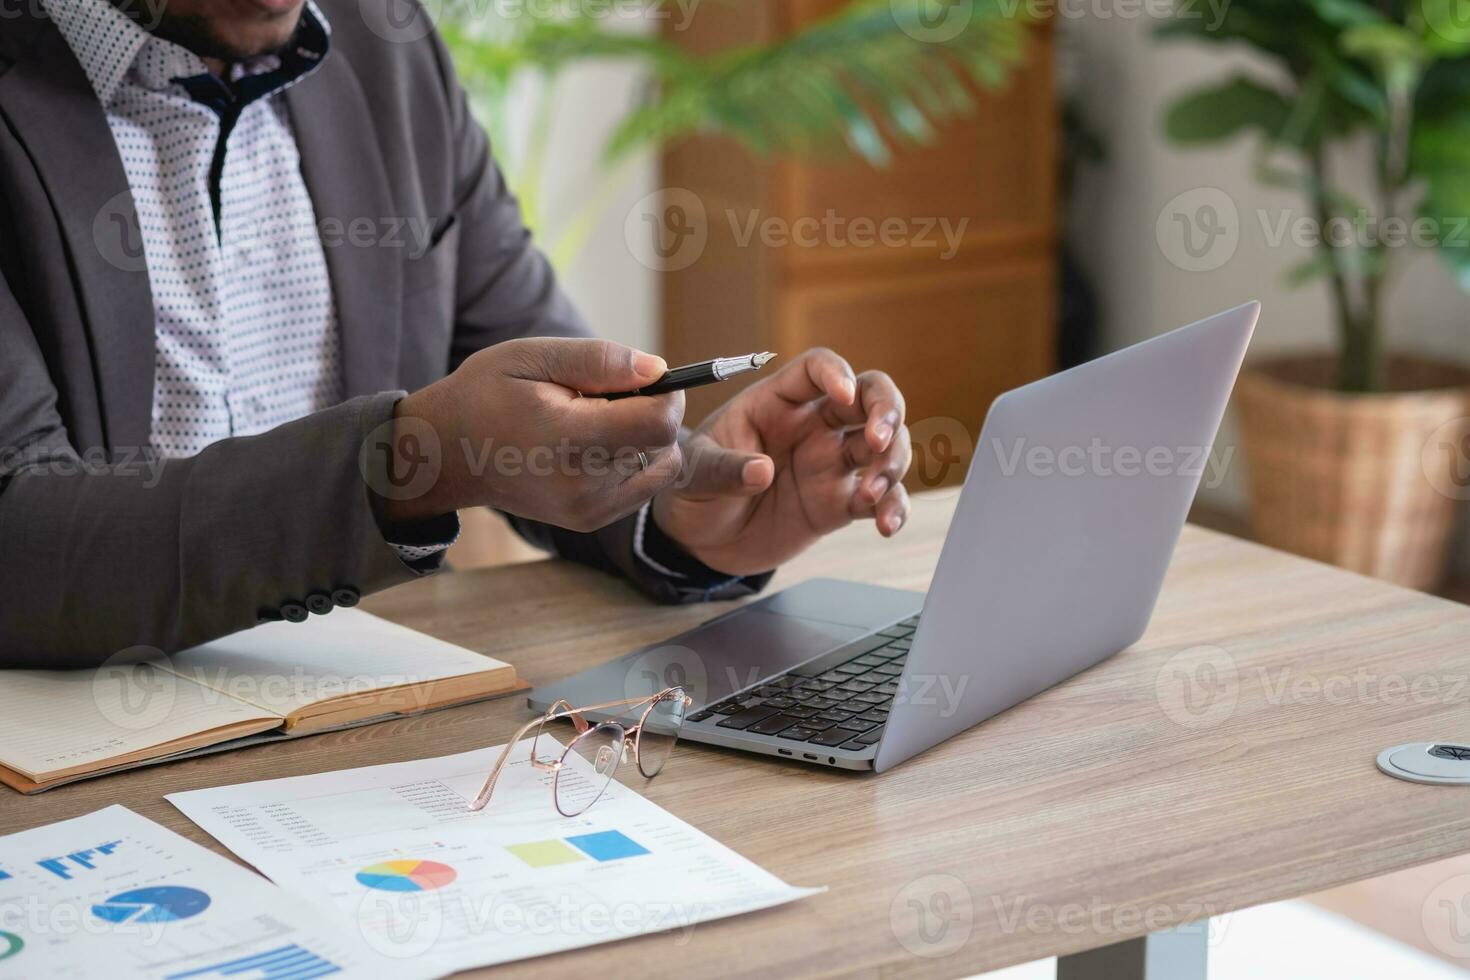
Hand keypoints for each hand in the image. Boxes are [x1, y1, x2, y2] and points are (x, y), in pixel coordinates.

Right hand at [385, 338, 684, 531]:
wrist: (449, 454)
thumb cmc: (487, 394)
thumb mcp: (532, 357)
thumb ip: (598, 361)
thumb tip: (658, 369)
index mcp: (568, 440)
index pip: (659, 424)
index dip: (664, 394)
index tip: (639, 379)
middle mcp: (584, 485)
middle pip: (664, 443)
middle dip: (649, 412)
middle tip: (602, 399)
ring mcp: (589, 509)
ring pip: (662, 465)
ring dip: (645, 439)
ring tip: (596, 423)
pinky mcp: (591, 520)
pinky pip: (645, 485)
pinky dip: (634, 460)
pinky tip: (594, 445)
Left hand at [652, 348, 911, 575]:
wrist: (700, 541)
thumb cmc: (694, 491)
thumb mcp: (694, 474)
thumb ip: (724, 469)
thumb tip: (760, 471)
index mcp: (776, 403)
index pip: (816, 368)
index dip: (836, 373)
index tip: (842, 395)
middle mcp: (812, 425)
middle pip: (869, 395)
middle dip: (886, 410)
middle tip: (879, 441)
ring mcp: (831, 462)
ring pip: (886, 444)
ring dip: (893, 462)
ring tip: (871, 493)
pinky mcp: (841, 502)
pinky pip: (882, 497)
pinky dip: (893, 507)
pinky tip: (886, 525)